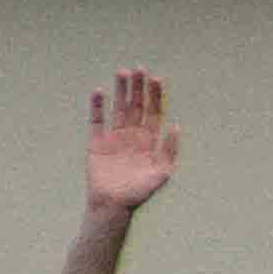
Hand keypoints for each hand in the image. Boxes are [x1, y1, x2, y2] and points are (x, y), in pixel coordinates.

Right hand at [83, 67, 178, 218]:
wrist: (113, 205)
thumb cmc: (140, 192)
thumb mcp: (162, 173)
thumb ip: (169, 150)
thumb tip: (176, 126)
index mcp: (149, 141)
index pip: (153, 113)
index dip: (155, 96)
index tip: (156, 79)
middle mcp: (132, 136)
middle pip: (136, 106)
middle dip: (138, 88)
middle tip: (139, 68)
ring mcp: (114, 138)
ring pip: (118, 108)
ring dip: (120, 91)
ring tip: (122, 72)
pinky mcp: (97, 143)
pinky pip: (96, 120)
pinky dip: (97, 106)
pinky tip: (99, 91)